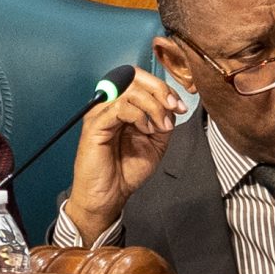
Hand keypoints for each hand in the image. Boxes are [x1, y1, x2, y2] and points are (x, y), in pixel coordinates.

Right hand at [60, 68, 184, 237]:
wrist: (110, 195)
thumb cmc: (126, 171)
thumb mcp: (156, 142)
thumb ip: (163, 120)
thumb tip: (172, 104)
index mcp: (123, 105)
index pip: (140, 79)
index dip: (163, 86)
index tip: (179, 105)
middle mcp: (110, 105)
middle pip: (134, 77)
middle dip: (161, 91)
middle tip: (173, 108)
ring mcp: (101, 113)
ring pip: (129, 90)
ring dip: (153, 106)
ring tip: (158, 128)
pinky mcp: (96, 124)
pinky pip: (119, 107)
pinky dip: (139, 115)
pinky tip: (145, 130)